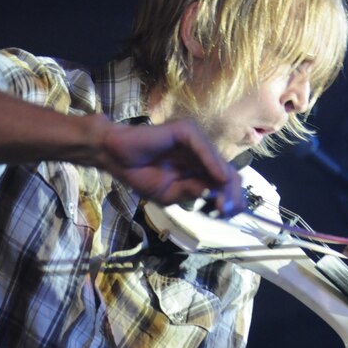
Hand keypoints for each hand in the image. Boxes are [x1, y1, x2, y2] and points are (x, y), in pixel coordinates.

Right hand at [98, 119, 244, 215]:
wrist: (116, 158)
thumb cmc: (141, 175)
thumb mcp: (171, 194)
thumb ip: (193, 193)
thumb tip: (217, 196)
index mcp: (200, 169)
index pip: (224, 184)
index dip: (230, 199)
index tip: (226, 216)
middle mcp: (202, 154)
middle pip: (228, 174)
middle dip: (231, 194)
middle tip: (226, 211)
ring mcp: (195, 141)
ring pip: (220, 163)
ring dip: (225, 184)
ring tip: (223, 202)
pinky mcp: (185, 131)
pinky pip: (204, 149)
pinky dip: (213, 164)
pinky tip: (219, 179)